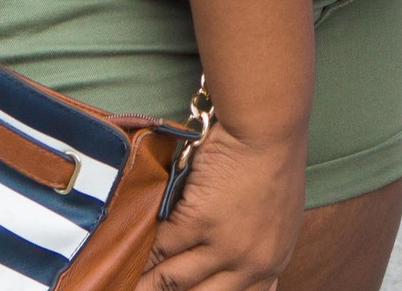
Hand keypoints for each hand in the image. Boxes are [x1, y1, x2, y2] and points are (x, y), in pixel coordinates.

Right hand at [139, 121, 306, 290]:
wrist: (266, 126)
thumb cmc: (270, 159)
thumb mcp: (279, 218)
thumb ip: (260, 249)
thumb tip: (261, 283)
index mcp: (272, 261)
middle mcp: (251, 262)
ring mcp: (225, 245)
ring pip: (172, 281)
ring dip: (145, 285)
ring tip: (124, 285)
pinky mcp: (199, 221)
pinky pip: (160, 249)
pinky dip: (138, 254)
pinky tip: (123, 256)